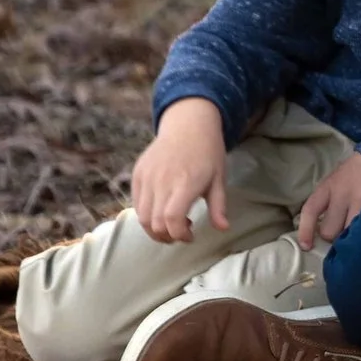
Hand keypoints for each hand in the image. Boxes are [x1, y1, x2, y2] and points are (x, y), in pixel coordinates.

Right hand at [130, 98, 228, 243]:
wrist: (188, 124)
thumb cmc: (208, 152)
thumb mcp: (219, 178)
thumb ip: (218, 206)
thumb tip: (223, 229)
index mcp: (185, 183)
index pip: (172, 219)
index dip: (179, 234)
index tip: (191, 236)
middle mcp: (162, 181)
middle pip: (155, 223)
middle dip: (167, 236)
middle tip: (181, 233)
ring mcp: (147, 177)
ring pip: (142, 216)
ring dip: (154, 228)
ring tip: (171, 224)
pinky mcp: (137, 174)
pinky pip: (136, 203)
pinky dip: (146, 214)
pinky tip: (161, 209)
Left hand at [295, 153, 360, 247]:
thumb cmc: (358, 172)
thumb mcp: (338, 179)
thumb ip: (329, 201)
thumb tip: (322, 232)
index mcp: (329, 186)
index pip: (310, 210)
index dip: (305, 230)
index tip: (306, 246)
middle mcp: (344, 194)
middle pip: (330, 231)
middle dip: (335, 236)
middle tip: (344, 233)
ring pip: (351, 235)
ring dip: (354, 238)